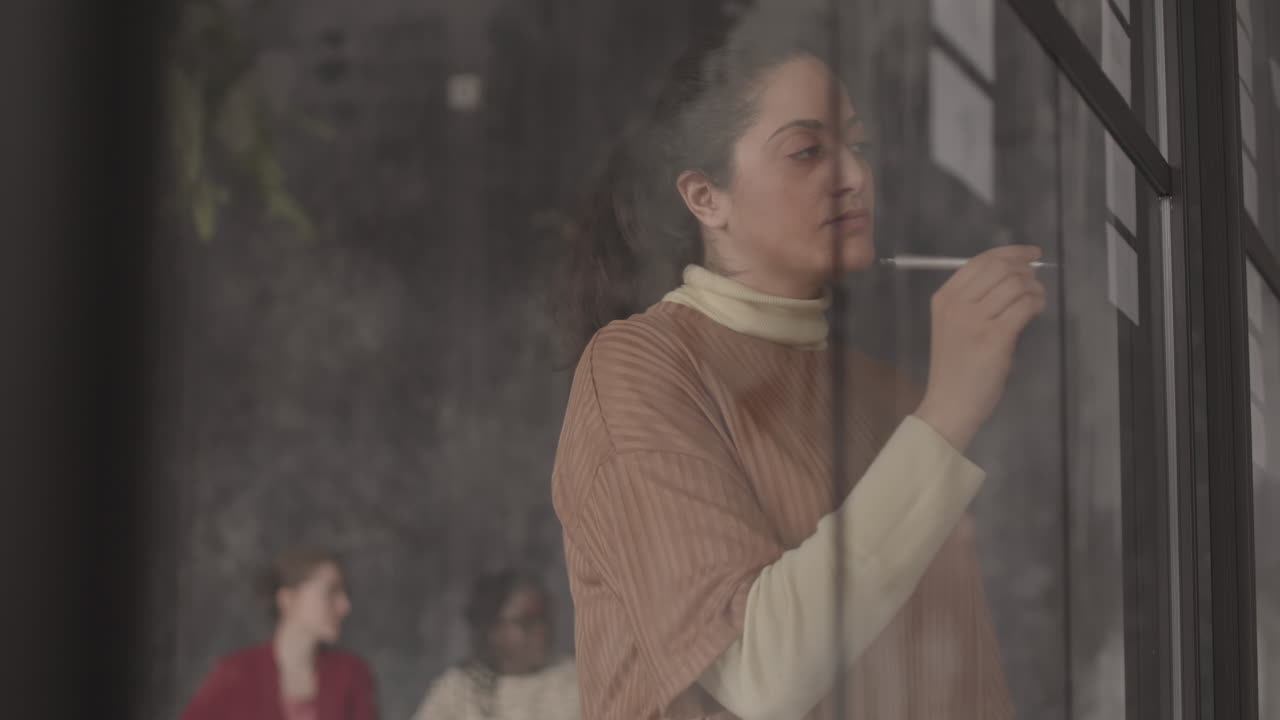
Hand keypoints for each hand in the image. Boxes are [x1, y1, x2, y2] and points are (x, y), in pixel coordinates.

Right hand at [914, 245, 1046, 451]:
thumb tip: (1014, 275)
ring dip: (1034, 288)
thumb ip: (973, 299)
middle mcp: (956, 305)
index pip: (979, 260)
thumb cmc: (954, 367)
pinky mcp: (994, 338)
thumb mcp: (953, 325)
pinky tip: (1035, 311)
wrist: (949, 403)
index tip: (1030, 254)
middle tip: (1035, 280)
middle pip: (999, 268)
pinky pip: (1024, 307)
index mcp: (944, 298)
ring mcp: (974, 321)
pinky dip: (1036, 304)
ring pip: (1015, 285)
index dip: (1010, 252)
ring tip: (1037, 299)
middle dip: (1025, 269)